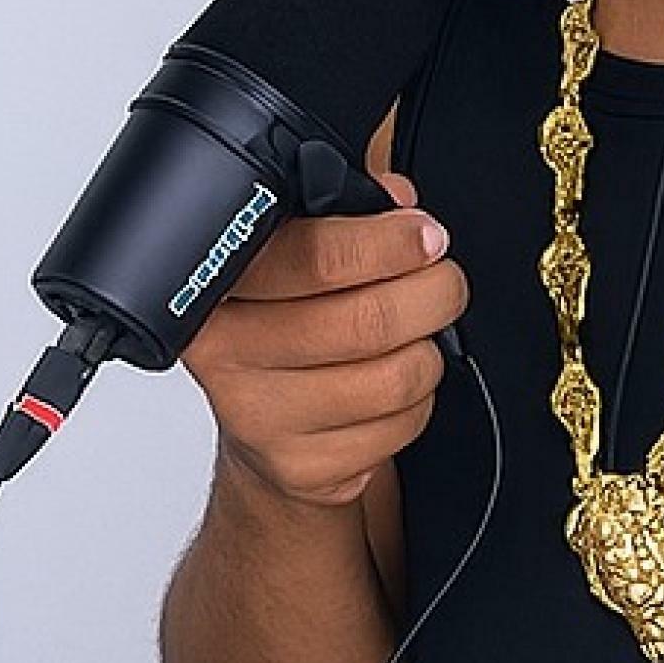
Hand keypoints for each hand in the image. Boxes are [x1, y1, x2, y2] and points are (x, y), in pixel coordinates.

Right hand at [180, 166, 466, 507]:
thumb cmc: (287, 326)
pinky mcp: (301, 466)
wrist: (267, 430)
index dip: (386, 243)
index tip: (426, 235)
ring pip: (393, 376)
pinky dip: (416, 404)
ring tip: (415, 338)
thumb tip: (395, 196)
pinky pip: (397, 426)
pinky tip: (392, 390)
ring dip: (427, 352)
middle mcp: (226, 349)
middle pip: (367, 320)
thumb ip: (342, 214)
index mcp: (218, 280)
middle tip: (445, 283)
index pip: (312, 256)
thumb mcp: (299, 256)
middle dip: (431, 293)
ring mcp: (259, 414)